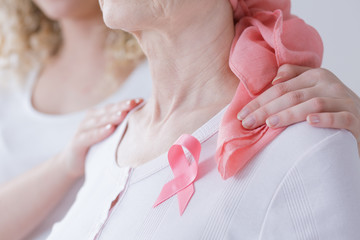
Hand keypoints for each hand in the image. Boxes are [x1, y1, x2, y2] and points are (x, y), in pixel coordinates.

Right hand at [57, 98, 142, 178]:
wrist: (73, 164)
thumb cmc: (97, 148)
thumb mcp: (111, 137)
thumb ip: (122, 128)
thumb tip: (146, 123)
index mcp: (100, 116)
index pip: (116, 107)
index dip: (127, 103)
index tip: (141, 100)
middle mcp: (91, 119)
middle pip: (108, 111)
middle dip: (122, 106)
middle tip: (134, 103)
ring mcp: (83, 129)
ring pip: (99, 121)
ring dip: (111, 117)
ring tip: (123, 115)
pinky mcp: (77, 142)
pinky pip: (89, 136)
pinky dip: (99, 132)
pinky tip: (109, 129)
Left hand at [237, 64, 359, 142]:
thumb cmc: (329, 107)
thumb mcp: (313, 89)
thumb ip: (294, 78)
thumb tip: (275, 79)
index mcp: (316, 76)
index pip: (281, 88)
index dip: (259, 101)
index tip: (241, 114)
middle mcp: (329, 85)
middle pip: (292, 96)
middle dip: (266, 109)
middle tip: (247, 123)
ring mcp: (344, 101)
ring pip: (313, 104)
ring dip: (289, 114)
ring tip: (270, 123)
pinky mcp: (355, 118)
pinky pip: (341, 117)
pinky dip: (325, 119)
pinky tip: (310, 122)